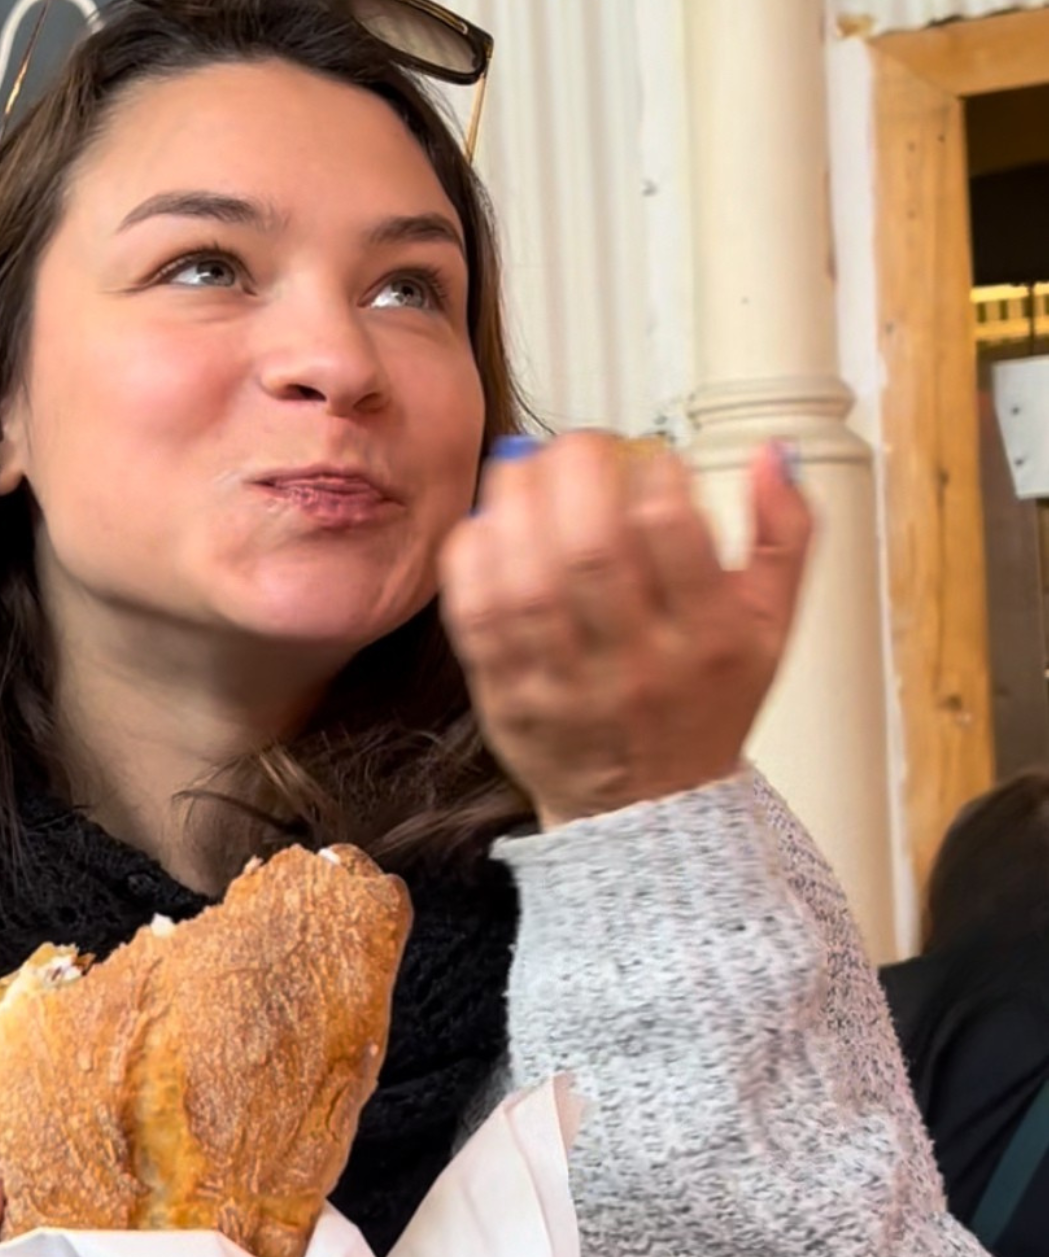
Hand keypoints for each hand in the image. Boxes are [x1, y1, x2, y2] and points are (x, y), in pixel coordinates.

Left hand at [439, 431, 811, 827]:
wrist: (645, 809)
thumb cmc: (704, 705)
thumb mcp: (771, 627)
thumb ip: (784, 535)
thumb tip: (771, 454)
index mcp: (709, 640)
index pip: (675, 536)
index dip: (652, 474)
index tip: (646, 456)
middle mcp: (636, 667)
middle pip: (589, 552)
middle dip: (573, 474)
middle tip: (572, 447)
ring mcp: (566, 687)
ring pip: (524, 582)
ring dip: (513, 506)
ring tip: (520, 469)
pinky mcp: (507, 700)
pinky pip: (474, 619)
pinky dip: (471, 560)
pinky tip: (487, 525)